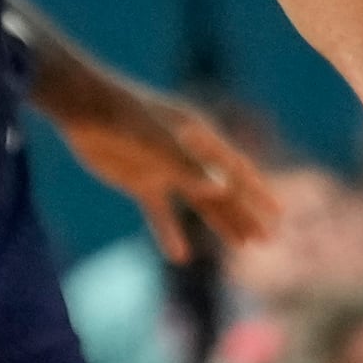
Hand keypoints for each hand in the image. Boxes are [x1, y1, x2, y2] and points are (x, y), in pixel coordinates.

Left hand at [56, 88, 281, 261]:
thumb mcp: (156, 140)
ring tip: (242, 247)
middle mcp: (187, 153)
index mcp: (200, 137)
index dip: (258, 191)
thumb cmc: (124, 116)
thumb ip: (187, 165)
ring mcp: (165, 168)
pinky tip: (180, 256)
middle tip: (267, 240)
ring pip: (199, 202)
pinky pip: (160, 212)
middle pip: (223, 190)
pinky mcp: (140, 180)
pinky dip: (170, 232)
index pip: (237, 169)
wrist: (83, 106)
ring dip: (219, 224)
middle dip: (245, 214)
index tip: (279, 212)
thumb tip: (222, 189)